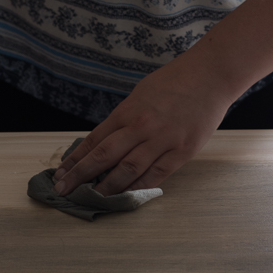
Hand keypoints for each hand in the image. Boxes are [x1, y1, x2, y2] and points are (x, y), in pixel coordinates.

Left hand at [53, 54, 236, 196]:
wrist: (211, 75)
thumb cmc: (175, 81)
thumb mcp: (141, 94)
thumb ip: (125, 119)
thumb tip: (105, 142)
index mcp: (128, 111)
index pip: (94, 140)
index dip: (75, 159)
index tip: (61, 173)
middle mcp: (141, 126)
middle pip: (104, 156)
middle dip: (81, 175)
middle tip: (64, 190)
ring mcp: (162, 139)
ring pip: (128, 170)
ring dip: (107, 187)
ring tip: (93, 198)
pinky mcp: (183, 151)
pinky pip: (156, 175)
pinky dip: (139, 187)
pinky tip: (126, 196)